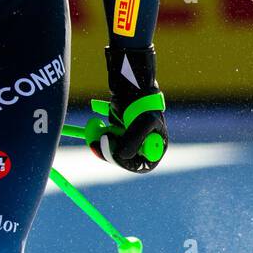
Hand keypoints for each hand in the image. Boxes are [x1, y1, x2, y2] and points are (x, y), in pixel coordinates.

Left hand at [91, 46, 167, 172]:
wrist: (131, 87)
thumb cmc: (143, 103)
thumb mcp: (142, 122)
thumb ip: (133, 141)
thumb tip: (121, 156)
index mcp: (156, 147)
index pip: (141, 165)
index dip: (126, 163)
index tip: (114, 155)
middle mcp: (143, 147)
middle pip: (124, 161)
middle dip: (109, 152)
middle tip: (97, 143)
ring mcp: (130, 142)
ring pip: (113, 153)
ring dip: (103, 144)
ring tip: (102, 129)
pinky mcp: (118, 136)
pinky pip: (107, 144)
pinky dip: (100, 138)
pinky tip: (101, 127)